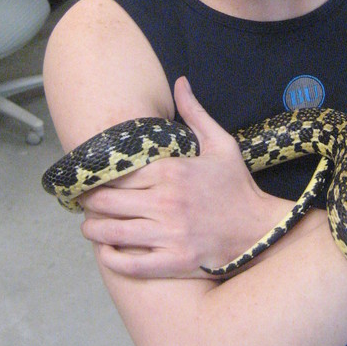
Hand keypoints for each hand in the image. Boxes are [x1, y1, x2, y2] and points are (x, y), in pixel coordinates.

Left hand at [80, 77, 291, 278]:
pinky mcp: (173, 261)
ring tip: (91, 226)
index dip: (101, 176)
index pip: (119, 172)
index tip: (93, 177)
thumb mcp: (221, 144)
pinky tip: (107, 251)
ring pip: (111, 232)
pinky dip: (111, 259)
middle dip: (90, 202)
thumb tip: (180, 82)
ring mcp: (169, 234)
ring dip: (93, 229)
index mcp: (172, 171)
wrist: (260, 229)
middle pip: (107, 202)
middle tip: (86, 202)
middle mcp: (166, 202)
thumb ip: (195, 113)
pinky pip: (129, 263)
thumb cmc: (237, 186)